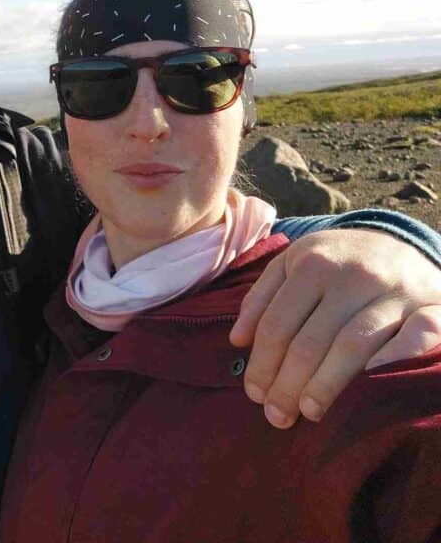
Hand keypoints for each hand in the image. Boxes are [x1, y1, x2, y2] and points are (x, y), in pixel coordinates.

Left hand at [229, 229, 440, 428]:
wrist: (399, 242)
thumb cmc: (334, 262)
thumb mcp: (292, 265)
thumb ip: (261, 298)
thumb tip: (237, 340)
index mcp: (312, 263)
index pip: (277, 324)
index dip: (262, 363)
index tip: (253, 395)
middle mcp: (352, 275)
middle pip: (311, 340)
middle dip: (288, 384)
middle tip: (276, 416)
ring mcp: (393, 291)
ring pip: (353, 344)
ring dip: (327, 384)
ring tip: (309, 413)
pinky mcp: (431, 306)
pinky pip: (417, 336)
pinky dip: (393, 360)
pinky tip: (369, 385)